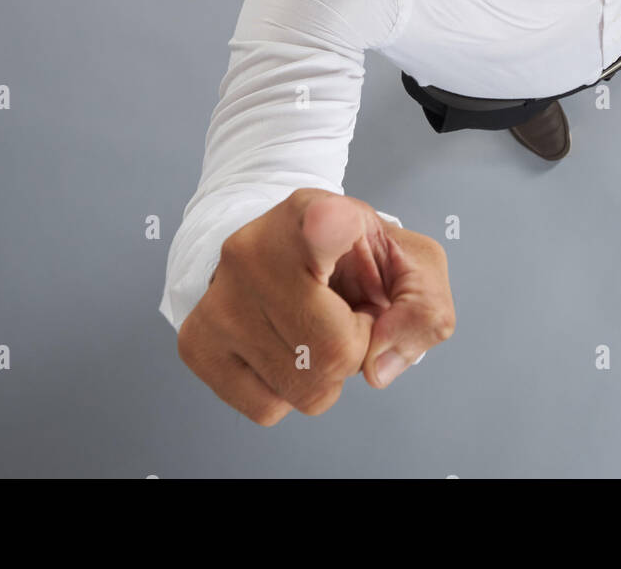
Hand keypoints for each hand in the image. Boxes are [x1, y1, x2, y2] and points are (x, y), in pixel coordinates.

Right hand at [176, 188, 454, 425]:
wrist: (284, 249)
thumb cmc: (352, 256)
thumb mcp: (410, 262)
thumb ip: (423, 307)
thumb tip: (377, 366)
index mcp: (314, 214)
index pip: (321, 223)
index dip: (328, 227)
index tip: (328, 220)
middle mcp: (253, 251)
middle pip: (333, 351)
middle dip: (357, 348)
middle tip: (345, 314)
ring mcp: (219, 298)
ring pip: (303, 388)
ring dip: (325, 374)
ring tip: (315, 326)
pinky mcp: (197, 342)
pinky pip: (268, 407)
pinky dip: (289, 392)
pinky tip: (286, 349)